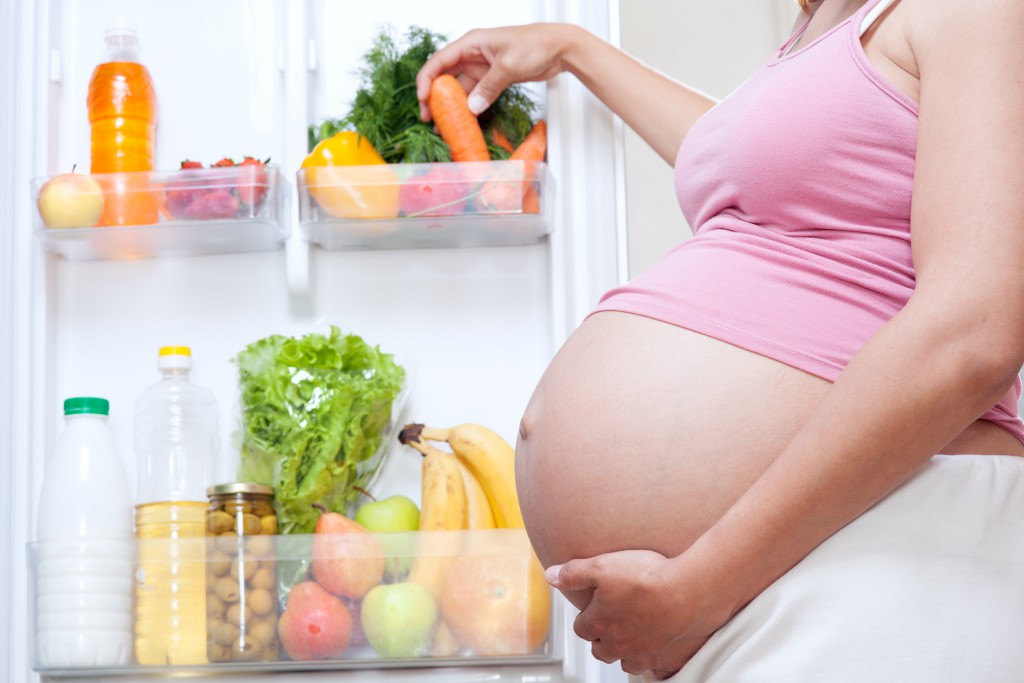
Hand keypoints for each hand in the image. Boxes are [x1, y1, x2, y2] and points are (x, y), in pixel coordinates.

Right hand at [415, 23, 580, 120]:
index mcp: (472, 43)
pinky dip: (469, 108)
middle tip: (430, 117)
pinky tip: (464, 121)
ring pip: (459, 89)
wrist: (559, 48)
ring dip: (451, 107)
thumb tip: (472, 107)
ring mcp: (483, 67)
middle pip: (445, 77)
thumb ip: (489, 87)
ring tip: (444, 125)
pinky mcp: (493, 79)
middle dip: (434, 97)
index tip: (423, 100)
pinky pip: (475, 95)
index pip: (439, 61)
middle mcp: (473, 54)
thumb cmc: (536, 44)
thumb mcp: (508, 65)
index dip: (427, 80)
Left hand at [547, 549, 725, 677]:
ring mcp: (644, 655)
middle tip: (610, 623)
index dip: (586, 618)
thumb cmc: (647, 577)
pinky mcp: (668, 661)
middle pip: (602, 650)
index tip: (592, 609)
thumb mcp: (602, 565)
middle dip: (602, 639)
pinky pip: (658, 670)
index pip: (582, 628)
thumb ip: (574, 573)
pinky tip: (660, 649)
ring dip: (626, 651)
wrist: (689, 591)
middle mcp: (619, 645)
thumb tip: (551, 575)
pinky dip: (656, 662)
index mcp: (600, 623)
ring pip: (627, 662)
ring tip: (633, 635)